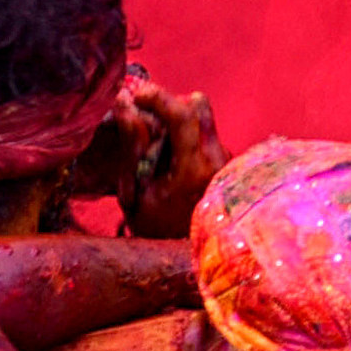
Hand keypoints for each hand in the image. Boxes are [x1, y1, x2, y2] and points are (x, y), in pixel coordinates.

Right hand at [96, 76, 223, 234]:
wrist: (184, 255)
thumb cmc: (155, 228)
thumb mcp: (134, 191)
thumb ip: (133, 146)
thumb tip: (124, 104)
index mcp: (194, 168)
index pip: (183, 114)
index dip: (158, 97)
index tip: (136, 94)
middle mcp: (217, 159)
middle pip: (197, 107)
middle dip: (168, 106)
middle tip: (144, 120)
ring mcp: (225, 159)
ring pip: (201, 119)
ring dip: (176, 122)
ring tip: (153, 150)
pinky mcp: (226, 161)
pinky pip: (205, 134)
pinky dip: (185, 136)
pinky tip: (168, 161)